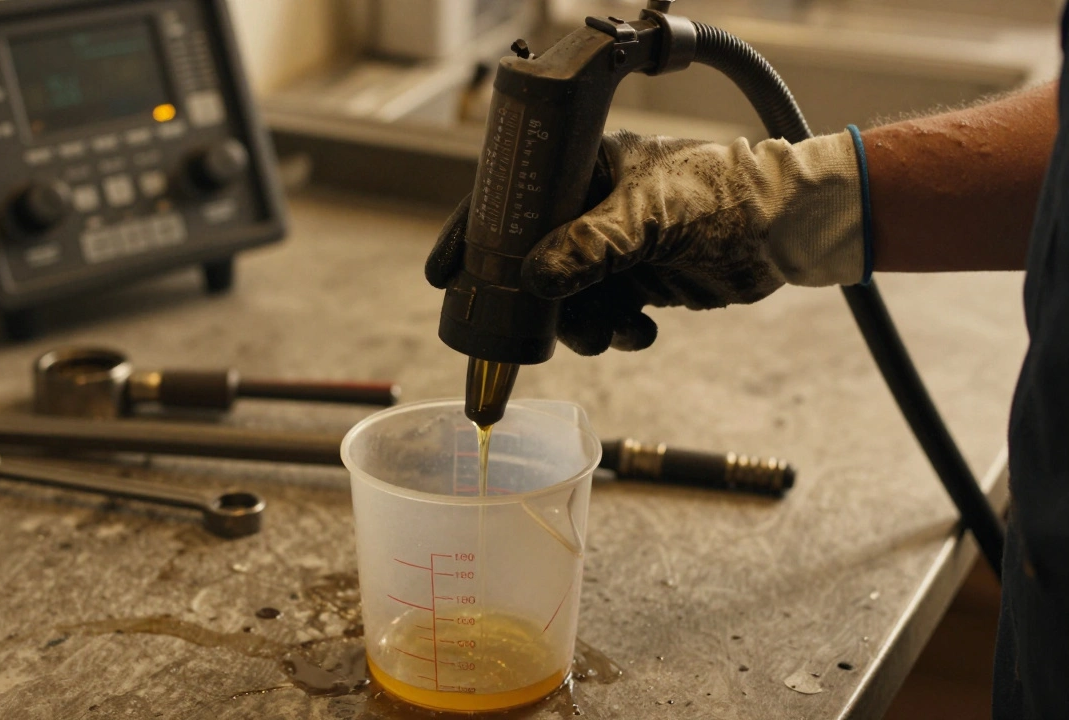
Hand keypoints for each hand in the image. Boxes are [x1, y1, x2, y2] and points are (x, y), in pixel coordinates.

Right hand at [427, 129, 863, 354]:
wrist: (787, 228)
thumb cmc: (723, 196)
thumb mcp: (650, 216)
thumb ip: (593, 247)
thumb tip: (536, 282)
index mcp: (580, 170)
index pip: (507, 201)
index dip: (469, 238)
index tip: (443, 277)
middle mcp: (587, 209)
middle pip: (528, 264)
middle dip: (535, 305)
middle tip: (538, 332)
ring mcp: (609, 248)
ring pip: (564, 300)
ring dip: (582, 327)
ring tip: (614, 332)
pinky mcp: (634, 282)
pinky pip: (602, 317)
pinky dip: (617, 333)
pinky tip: (643, 331)